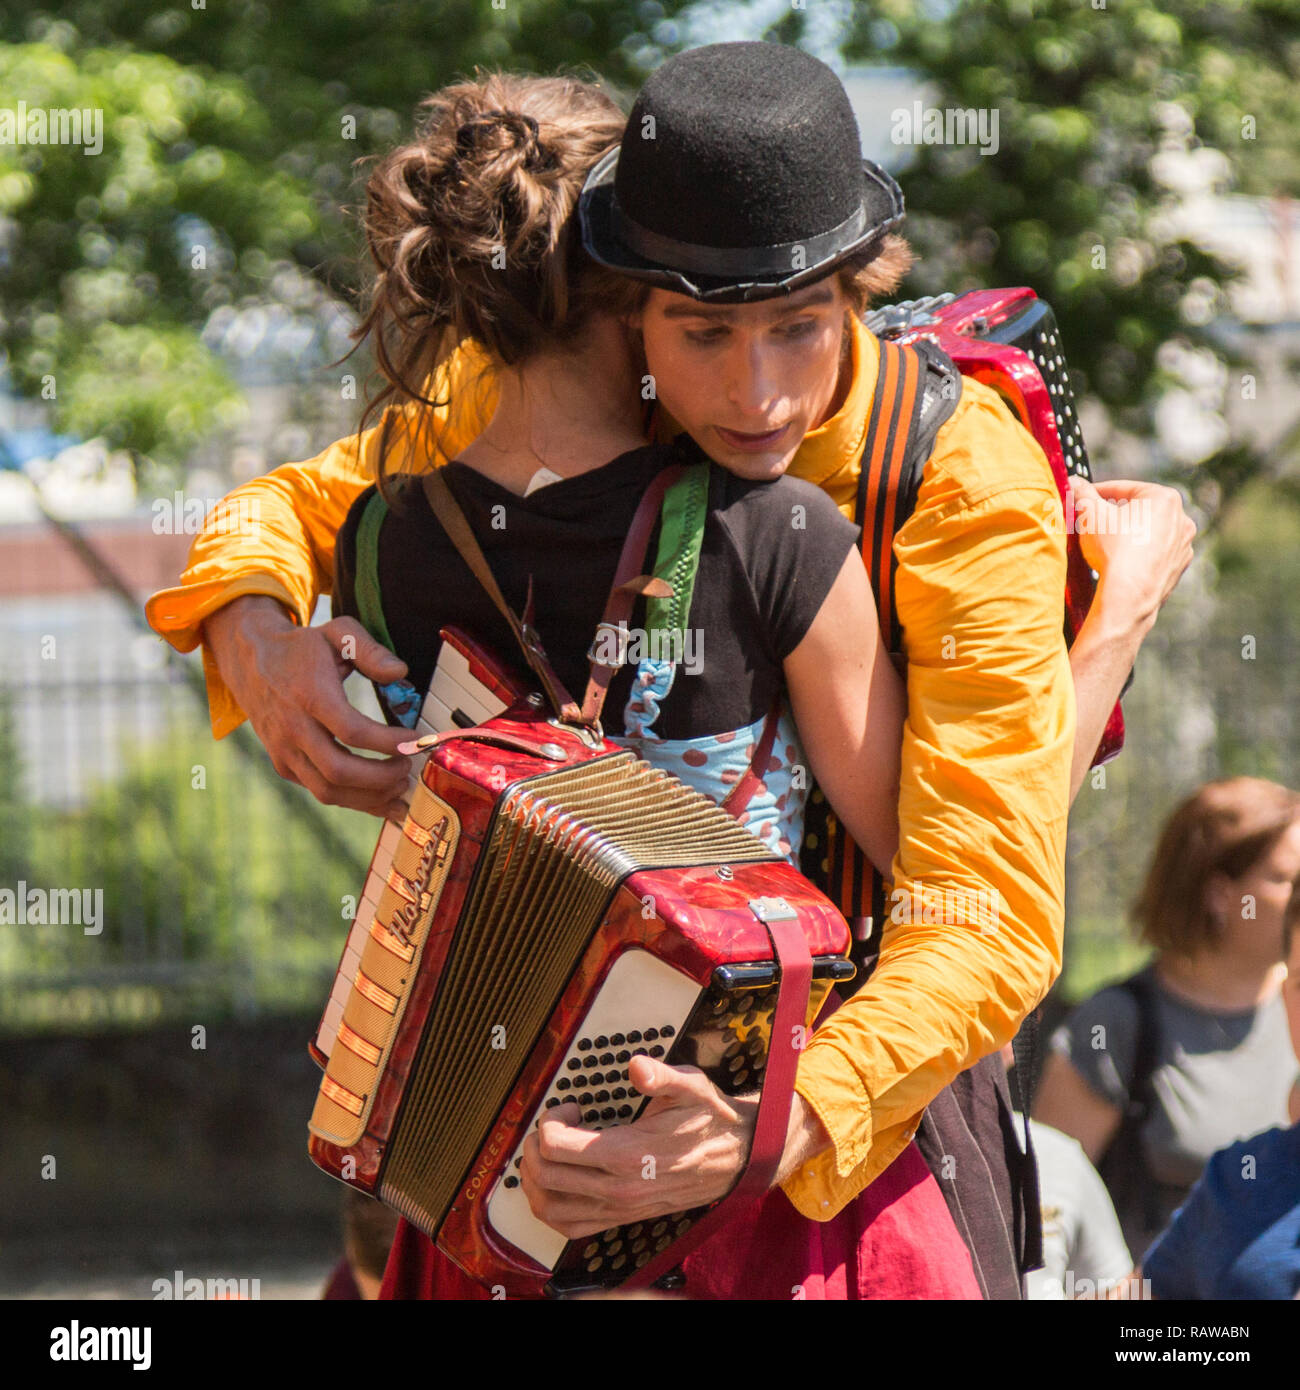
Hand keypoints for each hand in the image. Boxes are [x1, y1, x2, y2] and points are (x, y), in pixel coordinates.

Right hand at [202, 595, 413, 818]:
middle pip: (339, 770)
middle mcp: (293, 728)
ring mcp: (284, 750)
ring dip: (369, 797)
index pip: (352, 731)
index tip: (414, 740)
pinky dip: (352, 799)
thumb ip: (370, 650)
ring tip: (399, 785)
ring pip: (327, 790)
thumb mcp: (338, 633)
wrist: (250, 662)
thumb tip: (400, 672)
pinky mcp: (283, 764)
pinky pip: (318, 791)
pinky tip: (379, 794)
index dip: (388, 742)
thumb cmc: (303, 648)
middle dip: (381, 777)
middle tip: (408, 767)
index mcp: (310, 695)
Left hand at [519, 1055, 756, 1239]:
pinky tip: (557, 1182)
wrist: (734, 1158)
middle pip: (545, 1175)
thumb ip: (661, 1076)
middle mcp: (618, 1188)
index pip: (556, 1145)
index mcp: (628, 1154)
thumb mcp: (691, 1087)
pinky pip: (568, 1227)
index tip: (569, 1107)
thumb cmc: (708, 1120)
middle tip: (553, 1125)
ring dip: (535, 1178)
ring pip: (549, 1207)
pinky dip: (550, 1207)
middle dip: (535, 1144)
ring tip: (549, 1152)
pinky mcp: (620, 1219)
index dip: (551, 1119)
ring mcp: (617, 1209)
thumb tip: (637, 1067)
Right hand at [1068, 477, 1195, 633]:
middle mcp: (1181, 518)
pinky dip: (1140, 553)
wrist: (1129, 595)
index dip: (1097, 492)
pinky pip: (1156, 553)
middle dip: (1115, 513)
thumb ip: (1082, 493)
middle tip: (1093, 521)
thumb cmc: (1113, 549)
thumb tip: (1073, 482)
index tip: (1082, 498)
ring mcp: (1183, 544)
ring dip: (1130, 533)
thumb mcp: (1090, 514)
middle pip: (1139, 509)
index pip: (1123, 488)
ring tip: (1107, 543)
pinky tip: (1123, 561)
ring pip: (1149, 531)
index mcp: (1164, 497)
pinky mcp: (1178, 566)